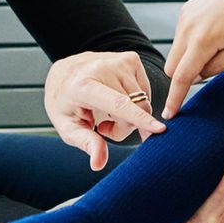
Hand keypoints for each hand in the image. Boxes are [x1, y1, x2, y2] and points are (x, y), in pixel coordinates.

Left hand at [44, 50, 166, 170]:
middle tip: (105, 128)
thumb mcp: (67, 126)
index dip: (138, 119)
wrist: (65, 71)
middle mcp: (104, 68)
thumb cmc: (65, 102)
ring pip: (143, 102)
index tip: (159, 129)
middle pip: (135, 108)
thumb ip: (86, 143)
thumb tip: (98, 163)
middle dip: (125, 127)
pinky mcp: (131, 58)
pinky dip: (135, 102)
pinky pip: (145, 92)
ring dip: (130, 115)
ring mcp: (120, 61)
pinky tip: (117, 99)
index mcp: (84, 86)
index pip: (117, 104)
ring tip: (108, 112)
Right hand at [162, 0, 223, 117]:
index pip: (181, 77)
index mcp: (202, 40)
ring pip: (176, 51)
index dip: (174, 98)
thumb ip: (217, 68)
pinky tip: (215, 34)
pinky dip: (191, 44)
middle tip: (211, 70)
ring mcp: (184, 15)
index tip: (169, 115)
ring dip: (189, 59)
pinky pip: (181, 35)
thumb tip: (195, 76)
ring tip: (220, 46)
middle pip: (172, 66)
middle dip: (183, 76)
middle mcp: (187, 27)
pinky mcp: (187, 8)